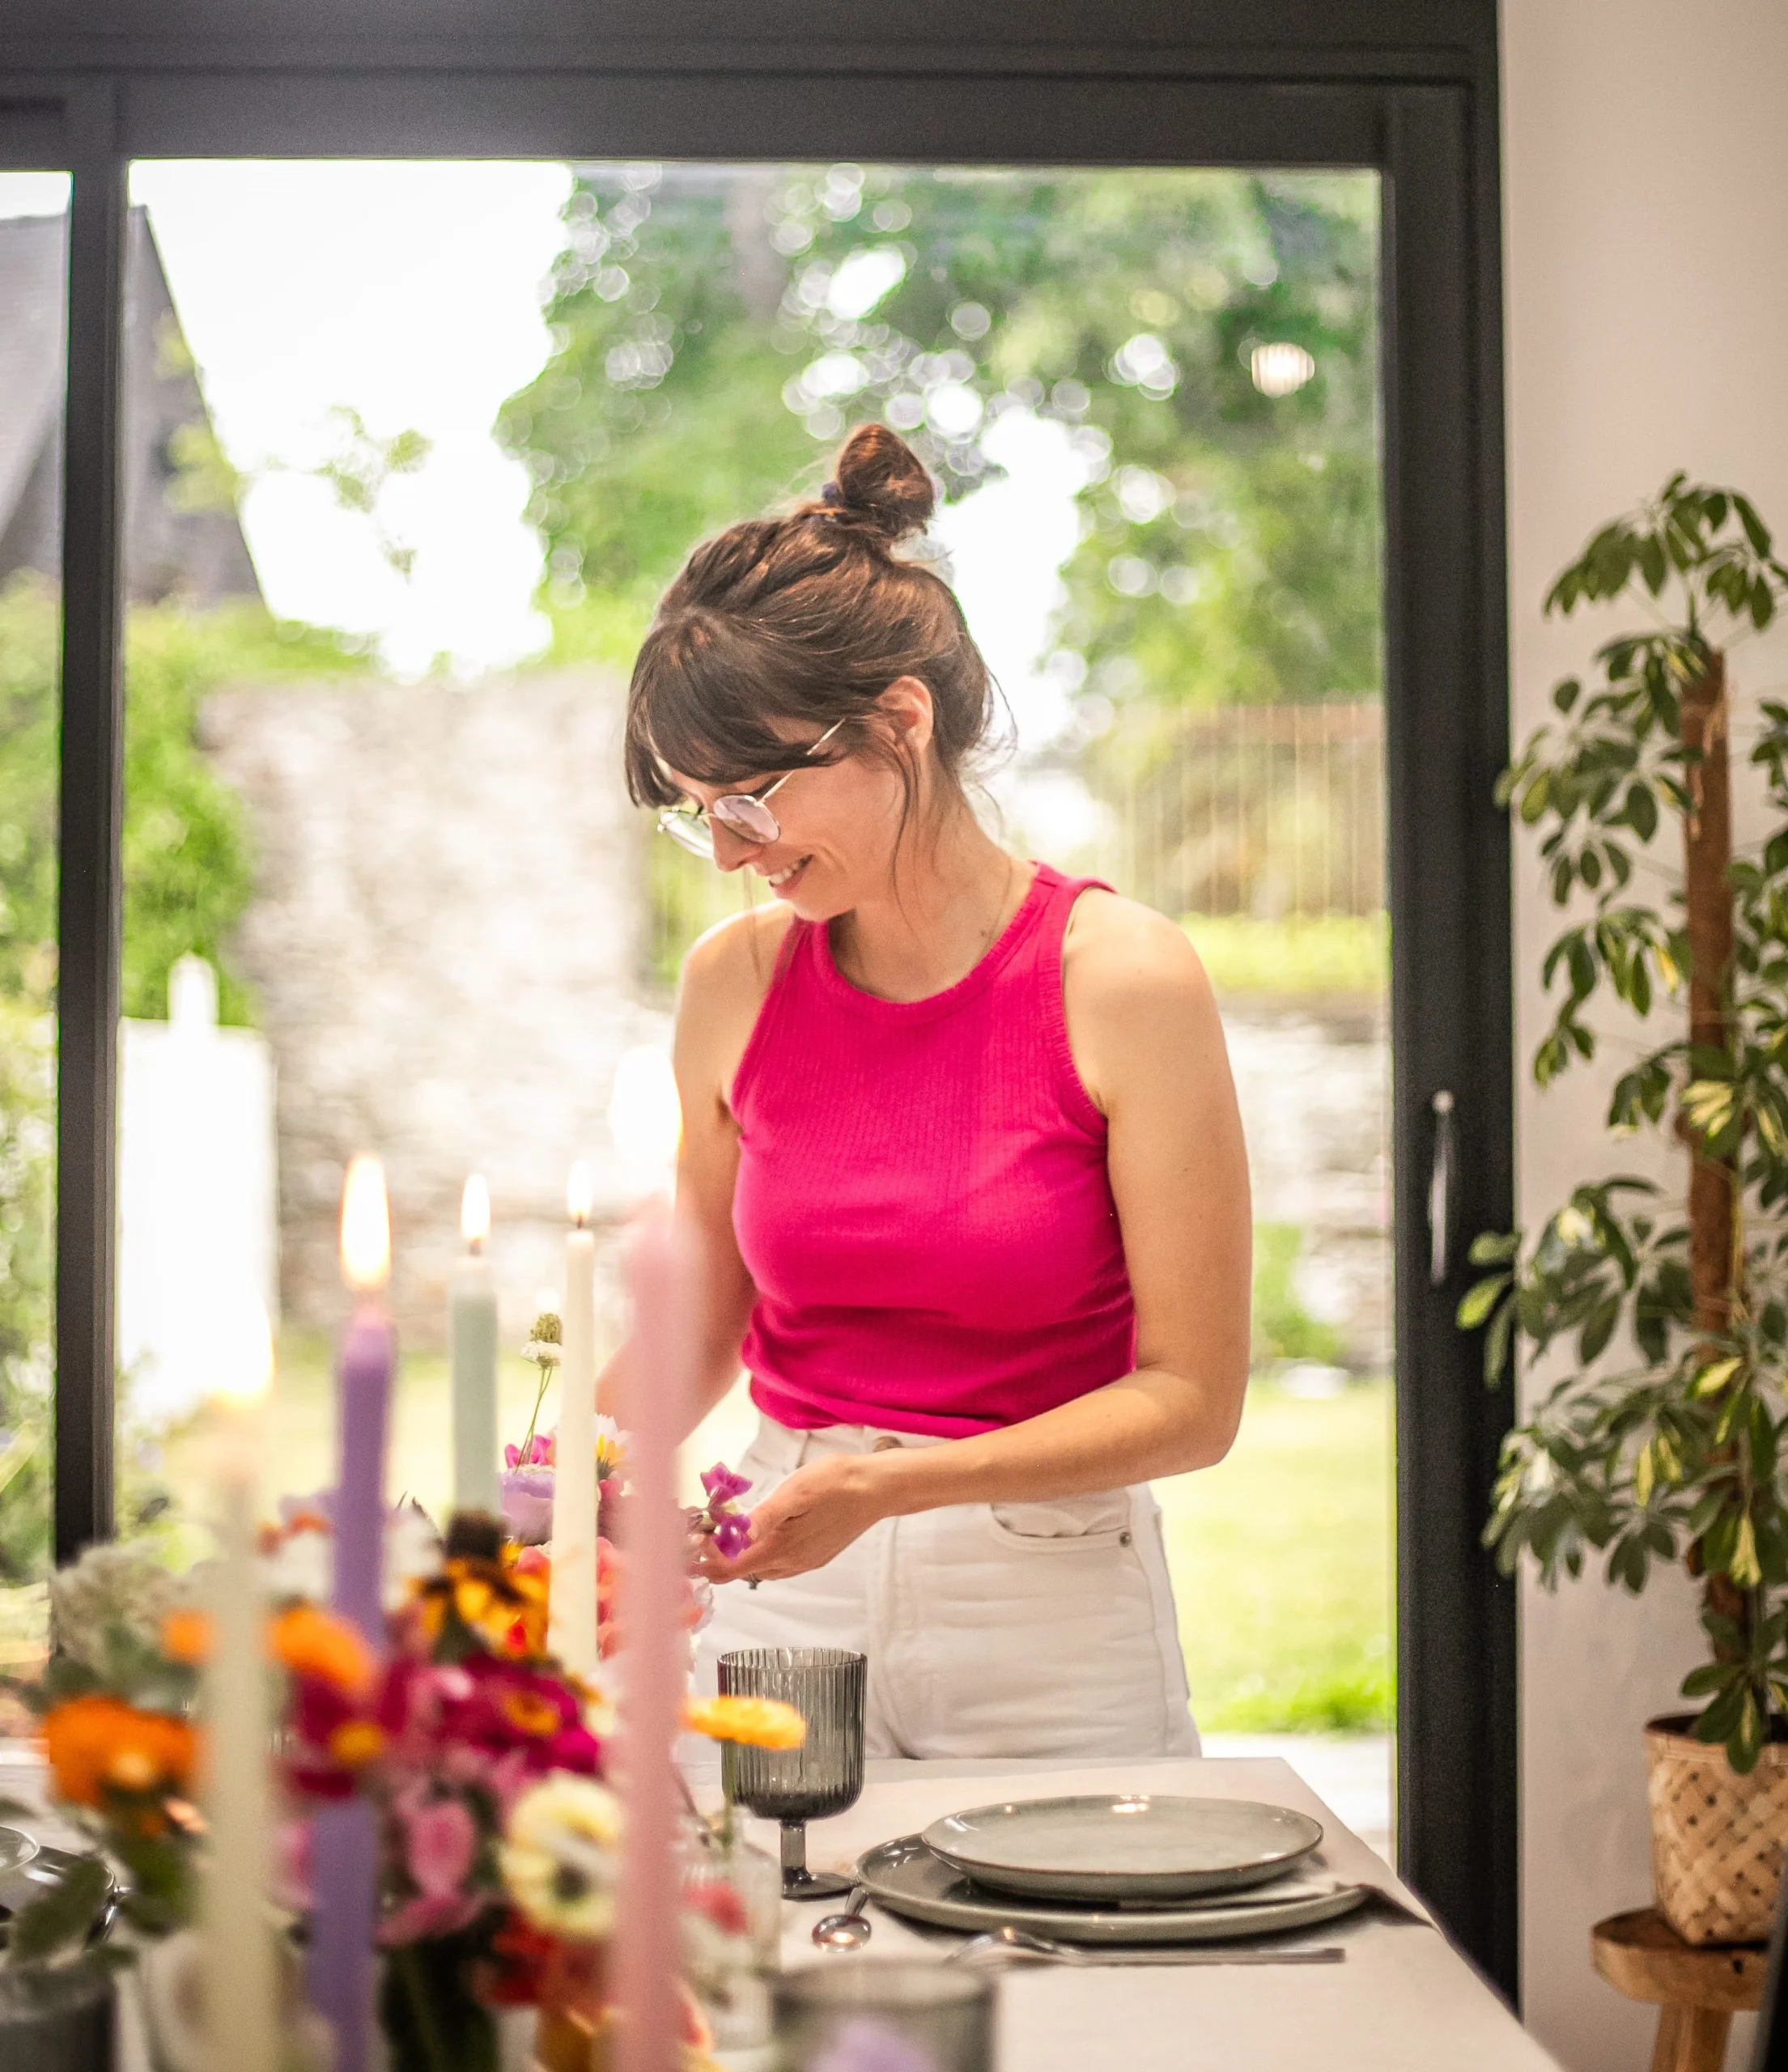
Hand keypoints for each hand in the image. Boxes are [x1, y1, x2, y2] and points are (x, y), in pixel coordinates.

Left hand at [690, 1454, 886, 1583]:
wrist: (878, 1488)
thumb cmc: (837, 1482)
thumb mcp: (796, 1491)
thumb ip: (765, 1517)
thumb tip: (735, 1536)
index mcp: (782, 1549)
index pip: (731, 1570)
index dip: (707, 1558)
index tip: (695, 1534)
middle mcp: (791, 1563)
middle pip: (742, 1572)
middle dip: (717, 1557)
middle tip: (704, 1531)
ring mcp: (805, 1562)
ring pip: (760, 1569)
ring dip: (738, 1556)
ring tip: (726, 1530)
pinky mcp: (816, 1555)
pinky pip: (778, 1564)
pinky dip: (760, 1553)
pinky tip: (761, 1533)